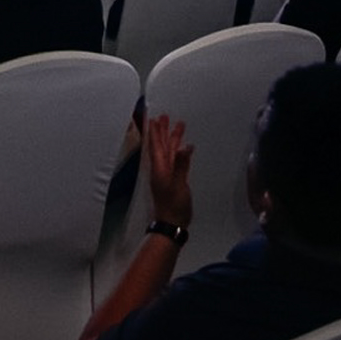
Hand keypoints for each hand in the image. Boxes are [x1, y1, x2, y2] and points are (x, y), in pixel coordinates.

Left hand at [143, 114, 194, 231]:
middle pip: (161, 145)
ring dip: (172, 139)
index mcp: (159, 168)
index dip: (155, 131)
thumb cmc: (173, 205)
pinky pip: (176, 160)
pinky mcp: (174, 180)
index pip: (156, 145)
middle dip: (163, 131)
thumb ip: (181, 166)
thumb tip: (184, 147)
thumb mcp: (178, 185)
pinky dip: (179, 152)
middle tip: (165, 116)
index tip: (154, 118)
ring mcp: (167, 174)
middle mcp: (161, 168)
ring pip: (169, 152)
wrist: (172, 223)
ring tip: (178, 126)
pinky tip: (186, 148)